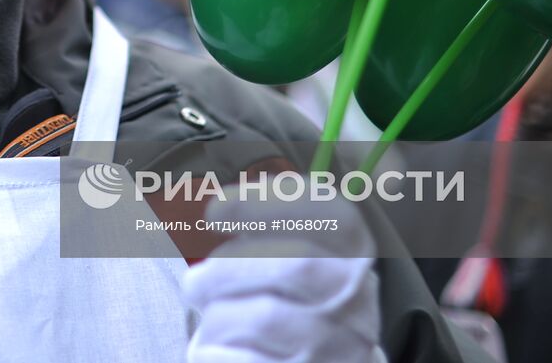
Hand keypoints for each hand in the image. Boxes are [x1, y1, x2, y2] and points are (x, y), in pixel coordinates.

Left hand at [183, 196, 384, 362]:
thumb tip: (218, 206)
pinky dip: (214, 351)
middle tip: (196, 281)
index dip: (269, 204)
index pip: (331, 215)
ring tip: (210, 318)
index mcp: (354, 256)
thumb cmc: (297, 302)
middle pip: (292, 266)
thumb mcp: (302, 255)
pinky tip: (211, 347)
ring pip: (264, 318)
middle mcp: (355, 300)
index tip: (215, 211)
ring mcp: (338, 346)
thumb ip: (271, 225)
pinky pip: (244, 360)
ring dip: (218, 316)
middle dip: (228, 267)